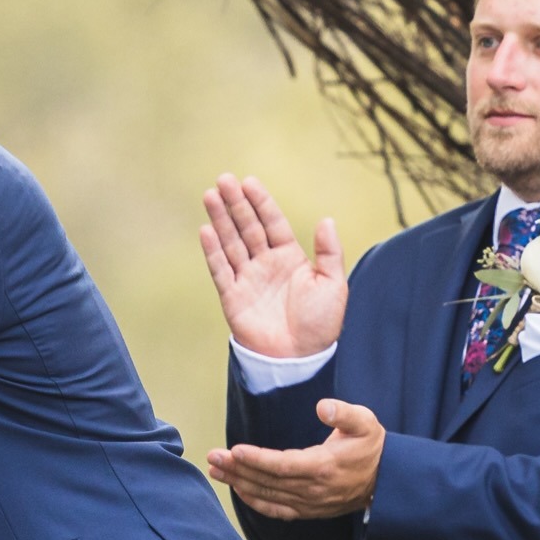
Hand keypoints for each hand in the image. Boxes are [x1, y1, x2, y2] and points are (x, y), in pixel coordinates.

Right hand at [198, 172, 344, 359]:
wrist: (299, 359)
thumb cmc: (320, 324)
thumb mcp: (333, 284)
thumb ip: (329, 252)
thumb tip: (326, 219)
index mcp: (290, 258)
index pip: (272, 223)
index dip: (261, 202)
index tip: (249, 182)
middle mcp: (266, 265)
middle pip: (248, 227)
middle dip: (236, 203)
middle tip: (224, 180)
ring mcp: (248, 280)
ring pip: (231, 243)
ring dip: (221, 219)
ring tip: (210, 195)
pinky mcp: (233, 298)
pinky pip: (221, 270)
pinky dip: (213, 251)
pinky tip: (206, 230)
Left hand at [205, 395, 385, 521]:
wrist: (386, 481)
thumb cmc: (371, 447)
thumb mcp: (365, 423)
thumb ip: (344, 413)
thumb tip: (322, 407)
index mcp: (323, 466)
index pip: (282, 465)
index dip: (257, 459)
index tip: (234, 450)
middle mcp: (313, 489)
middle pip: (267, 481)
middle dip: (237, 469)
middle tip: (212, 458)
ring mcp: (309, 503)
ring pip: (267, 495)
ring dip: (239, 483)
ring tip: (215, 471)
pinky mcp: (308, 511)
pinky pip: (276, 510)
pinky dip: (255, 503)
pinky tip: (238, 491)